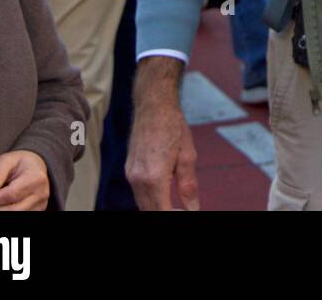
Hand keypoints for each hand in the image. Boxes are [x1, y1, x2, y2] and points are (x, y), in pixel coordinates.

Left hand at [0, 150, 48, 210]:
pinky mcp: (37, 212)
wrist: (36, 168)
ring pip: (15, 215)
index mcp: (36, 178)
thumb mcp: (7, 160)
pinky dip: (5, 213)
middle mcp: (41, 193)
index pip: (11, 194)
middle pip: (13, 209)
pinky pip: (18, 217)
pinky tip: (0, 206)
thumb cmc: (19, 164)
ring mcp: (40, 205)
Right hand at [127, 57, 198, 210]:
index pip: (162, 211)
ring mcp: (130, 175)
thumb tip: (193, 208)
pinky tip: (165, 193)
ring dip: (158, 207)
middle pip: (149, 211)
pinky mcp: (129, 170)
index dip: (175, 216)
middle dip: (166, 213)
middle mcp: (137, 179)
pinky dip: (150, 198)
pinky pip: (138, 193)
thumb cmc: (173, 126)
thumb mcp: (188, 155)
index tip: (187, 213)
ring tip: (177, 205)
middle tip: (183, 210)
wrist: (153, 105)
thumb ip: (188, 185)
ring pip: (142, 204)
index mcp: (154, 176)